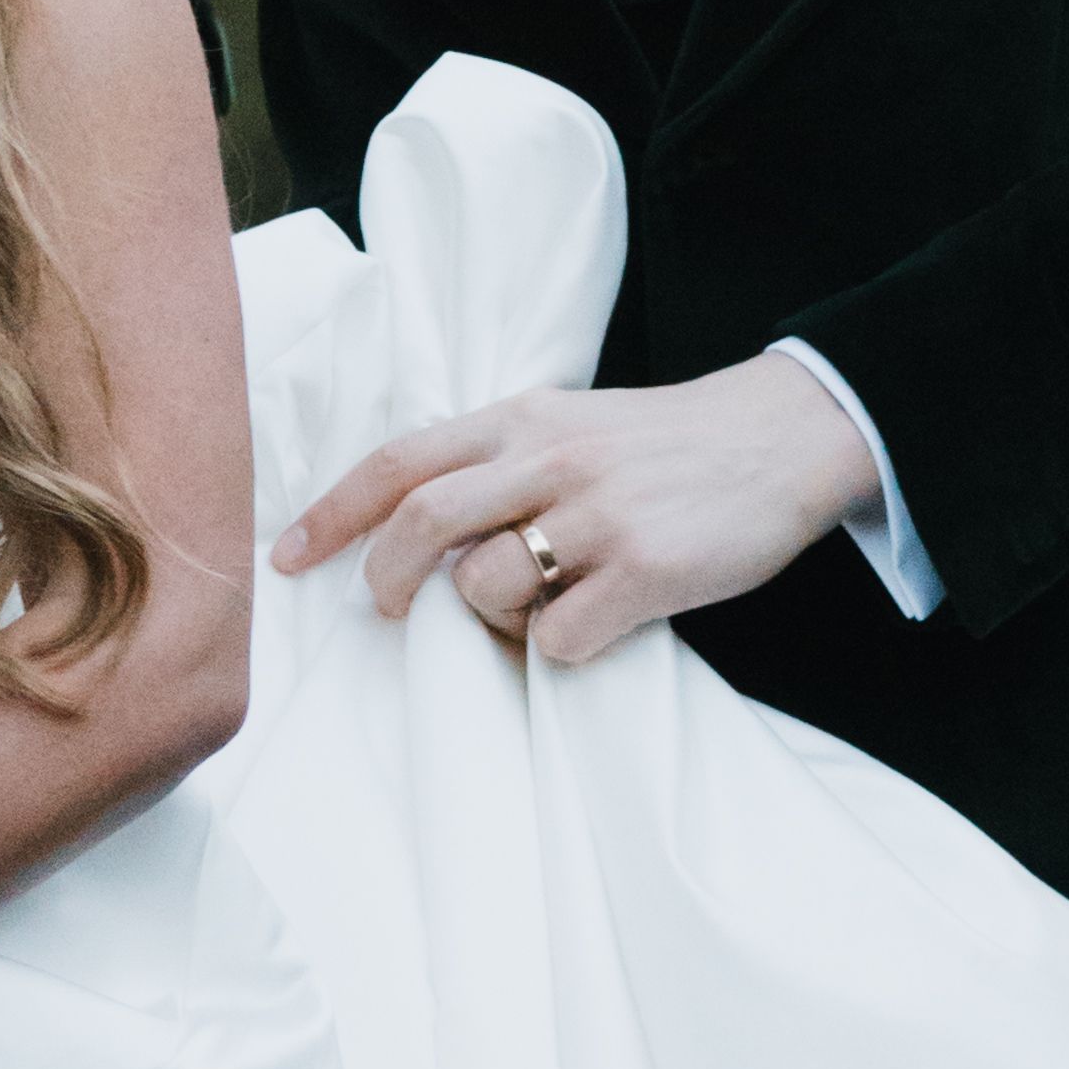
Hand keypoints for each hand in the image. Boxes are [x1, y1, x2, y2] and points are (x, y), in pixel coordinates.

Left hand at [274, 354, 879, 670]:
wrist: (780, 439)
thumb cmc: (664, 445)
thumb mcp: (571, 423)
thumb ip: (499, 460)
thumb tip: (413, 527)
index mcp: (521, 419)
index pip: (400, 461)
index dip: (332, 514)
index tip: (287, 558)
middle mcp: (550, 459)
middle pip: (423, 524)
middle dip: (385, 580)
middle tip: (386, 611)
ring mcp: (597, 515)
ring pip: (485, 589)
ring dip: (488, 620)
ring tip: (531, 612)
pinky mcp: (643, 569)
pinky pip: (556, 637)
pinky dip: (551, 650)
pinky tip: (587, 627)